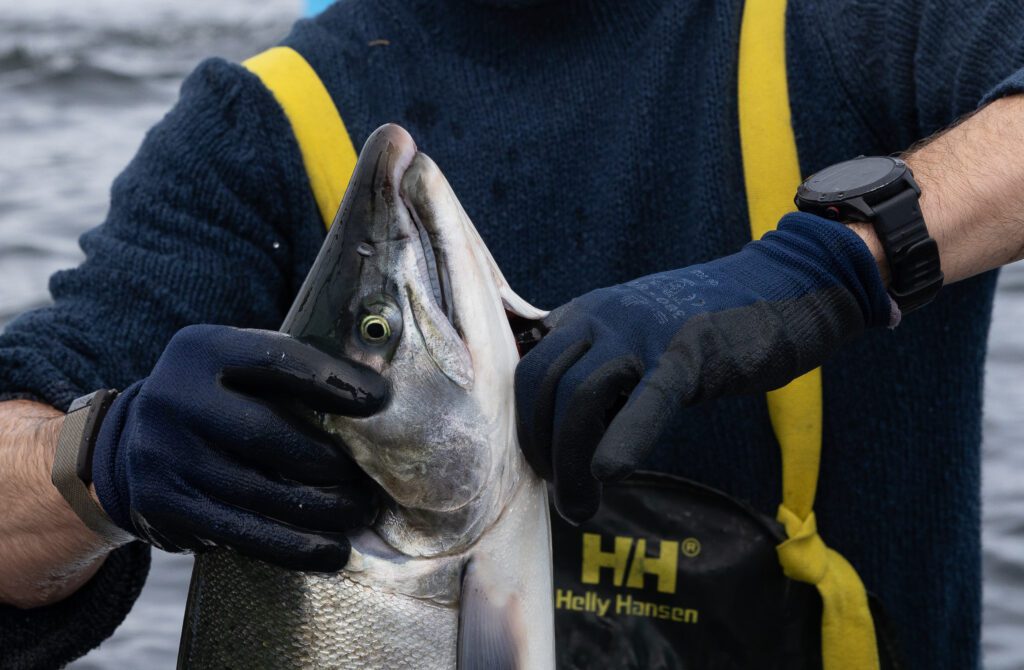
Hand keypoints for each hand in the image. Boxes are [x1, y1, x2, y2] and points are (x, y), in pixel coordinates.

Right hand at [91, 324, 386, 571]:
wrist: (130, 444)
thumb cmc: (217, 400)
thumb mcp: (237, 367)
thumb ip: (291, 372)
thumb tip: (376, 396)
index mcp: (202, 350)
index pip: (276, 360)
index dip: (331, 380)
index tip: (378, 400)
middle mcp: (175, 398)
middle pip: (267, 435)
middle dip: (327, 463)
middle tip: (368, 484)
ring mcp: (163, 454)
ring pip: (258, 492)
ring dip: (319, 510)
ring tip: (358, 515)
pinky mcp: (164, 504)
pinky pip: (239, 532)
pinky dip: (291, 546)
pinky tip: (328, 551)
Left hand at [515, 213, 892, 521]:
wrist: (784, 285)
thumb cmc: (711, 323)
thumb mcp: (640, 334)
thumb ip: (602, 365)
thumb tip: (567, 426)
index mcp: (589, 313)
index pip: (529, 366)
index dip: (524, 421)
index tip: (540, 461)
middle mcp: (605, 317)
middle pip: (544, 384)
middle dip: (540, 447)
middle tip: (559, 491)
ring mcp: (645, 332)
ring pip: (581, 394)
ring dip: (571, 460)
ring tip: (581, 504)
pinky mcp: (690, 352)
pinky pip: (647, 398)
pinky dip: (625, 436)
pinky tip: (611, 471)